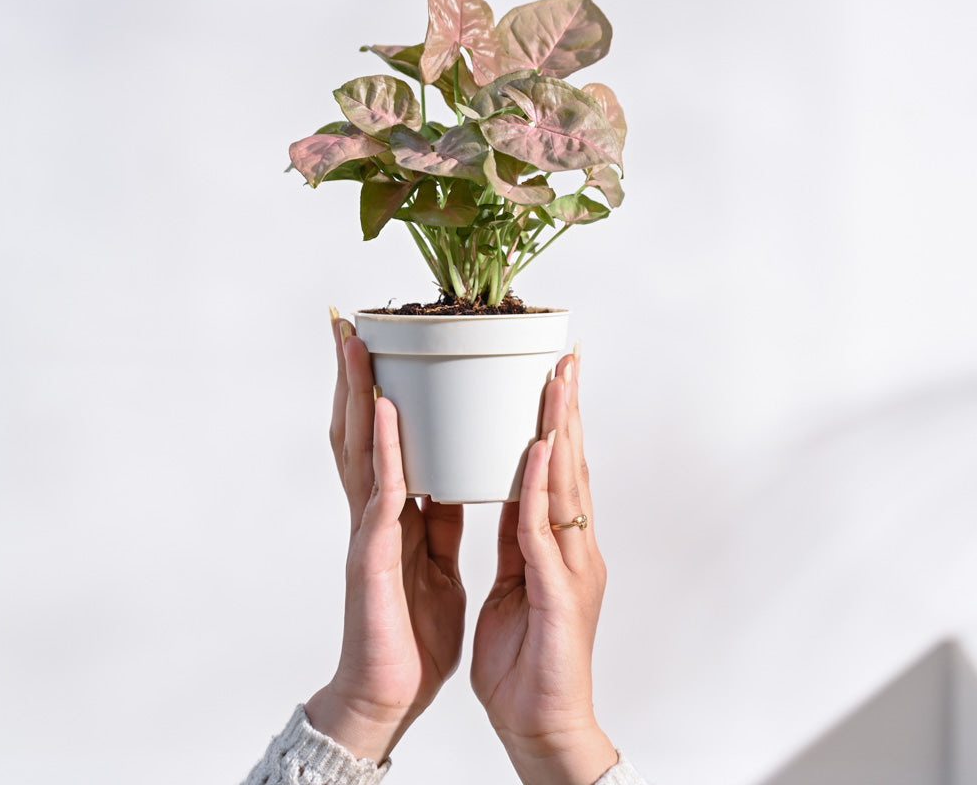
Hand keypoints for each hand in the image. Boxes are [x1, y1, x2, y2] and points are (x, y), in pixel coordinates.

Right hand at [305, 314, 465, 763]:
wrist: (391, 696)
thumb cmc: (412, 632)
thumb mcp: (434, 559)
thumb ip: (436, 515)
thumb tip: (450, 473)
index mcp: (392, 512)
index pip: (379, 438)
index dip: (375, 390)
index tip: (376, 344)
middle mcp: (372, 511)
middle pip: (357, 429)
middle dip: (353, 374)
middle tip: (349, 320)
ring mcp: (367, 530)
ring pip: (357, 447)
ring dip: (357, 390)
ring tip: (355, 340)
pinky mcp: (373, 555)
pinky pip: (381, 491)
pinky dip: (382, 446)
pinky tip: (382, 408)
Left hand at [471, 351, 618, 784]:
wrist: (542, 727)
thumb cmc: (527, 661)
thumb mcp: (514, 583)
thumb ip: (517, 536)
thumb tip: (509, 487)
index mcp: (560, 546)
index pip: (557, 471)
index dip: (555, 422)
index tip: (551, 376)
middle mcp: (575, 549)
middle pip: (571, 466)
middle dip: (566, 409)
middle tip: (565, 357)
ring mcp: (574, 569)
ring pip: (565, 486)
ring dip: (560, 431)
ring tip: (557, 382)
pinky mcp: (561, 596)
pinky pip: (543, 532)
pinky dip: (537, 488)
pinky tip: (535, 451)